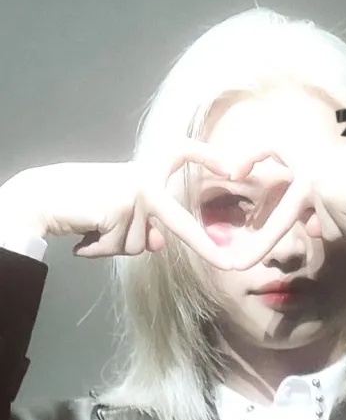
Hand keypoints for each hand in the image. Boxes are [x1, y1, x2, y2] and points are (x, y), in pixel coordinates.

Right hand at [0, 140, 234, 268]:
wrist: (41, 197)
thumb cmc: (82, 203)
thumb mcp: (121, 213)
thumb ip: (145, 225)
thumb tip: (160, 242)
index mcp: (147, 172)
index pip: (180, 153)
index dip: (205, 156)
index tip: (229, 169)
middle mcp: (145, 179)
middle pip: (180, 222)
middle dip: (204, 248)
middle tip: (228, 266)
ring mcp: (134, 193)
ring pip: (139, 244)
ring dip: (114, 246)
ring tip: (93, 227)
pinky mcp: (121, 208)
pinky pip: (120, 248)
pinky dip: (99, 250)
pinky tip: (85, 234)